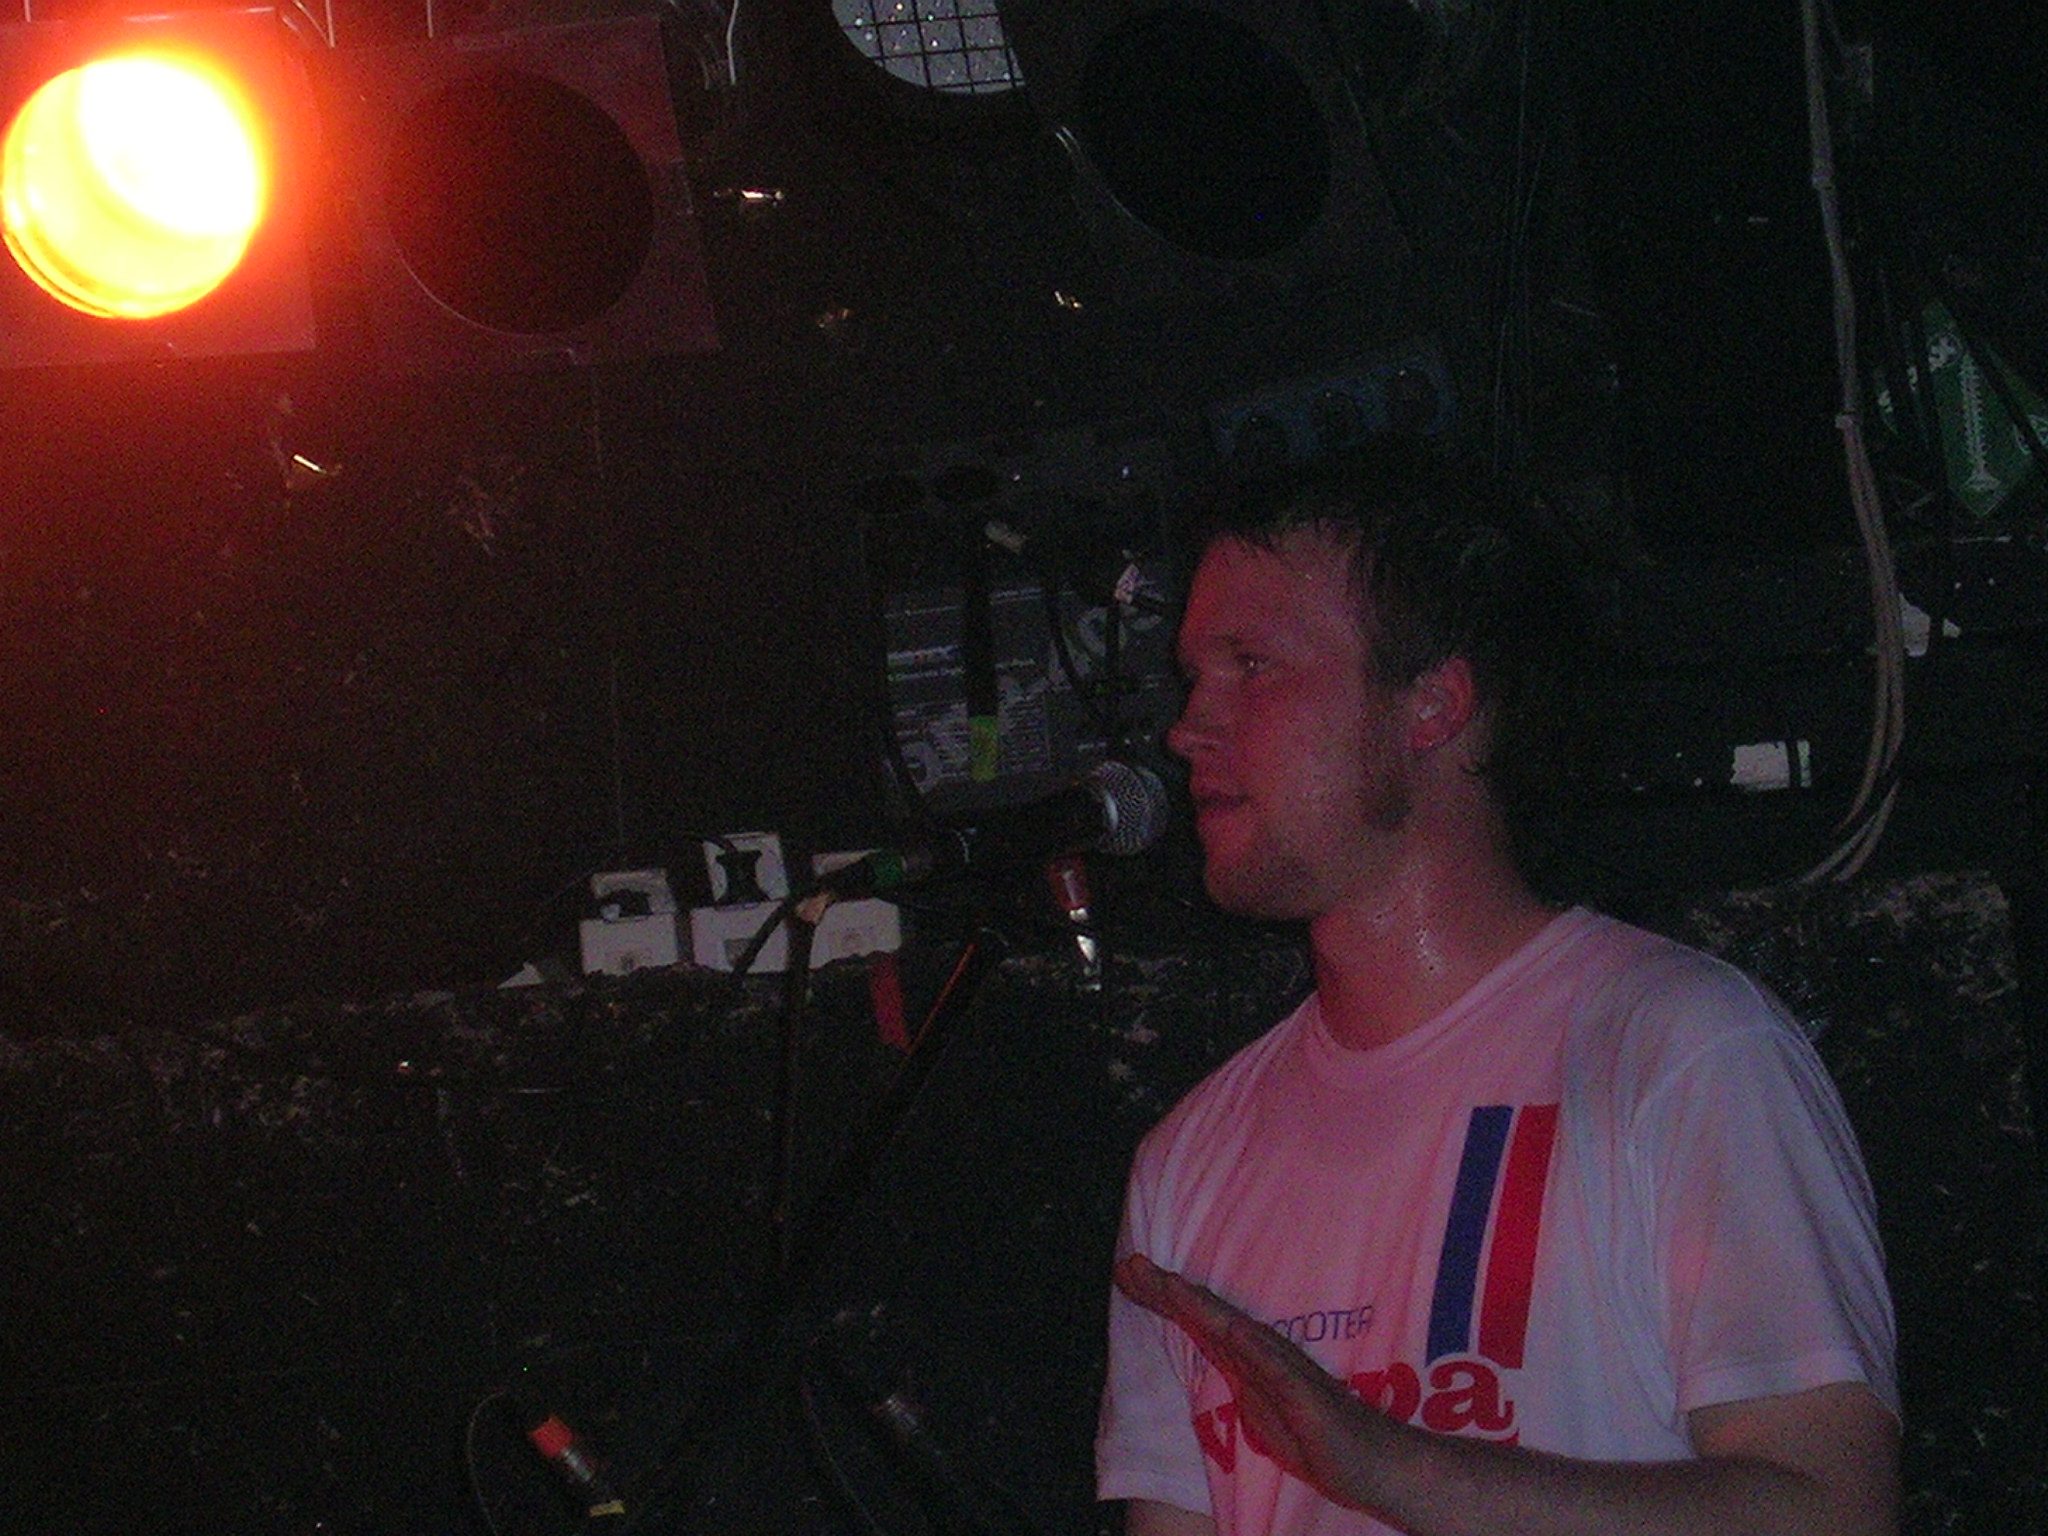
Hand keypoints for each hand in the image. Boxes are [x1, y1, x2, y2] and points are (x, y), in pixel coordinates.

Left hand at [1114, 1253, 1387, 1510]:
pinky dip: (1252, 1347)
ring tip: (1165, 1285)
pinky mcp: (1306, 1397)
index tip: (1127, 1273)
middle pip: (1208, 1316)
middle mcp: (1263, 1354)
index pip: (1199, 1321)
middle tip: (1128, 1265)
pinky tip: (1230, 1328)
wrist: (1372, 1462)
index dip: (1163, 1297)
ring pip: (1235, 1331)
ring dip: (1200, 1307)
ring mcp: (1285, 1372)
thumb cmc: (1317, 1437)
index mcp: (1248, 1359)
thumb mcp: (1259, 1411)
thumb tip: (1213, 1356)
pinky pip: (1276, 1369)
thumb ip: (1237, 1381)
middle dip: (1167, 1291)